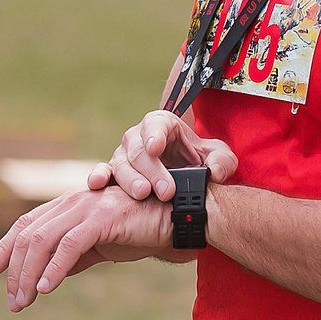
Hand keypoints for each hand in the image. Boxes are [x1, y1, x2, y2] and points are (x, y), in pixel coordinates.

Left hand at [0, 183, 177, 312]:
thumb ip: (72, 257)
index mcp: (69, 206)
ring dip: (27, 274)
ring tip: (23, 302)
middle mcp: (72, 202)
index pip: (25, 225)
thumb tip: (45, 277)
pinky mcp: (102, 218)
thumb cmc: (140, 230)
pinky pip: (69, 245)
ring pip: (42, 241)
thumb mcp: (99, 246)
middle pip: (27, 234)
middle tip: (11, 302)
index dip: (2, 247)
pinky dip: (53, 268)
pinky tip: (45, 288)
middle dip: (12, 269)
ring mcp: (86, 207)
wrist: (176, 218)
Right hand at [94, 110, 238, 202]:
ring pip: (120, 164)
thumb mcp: (219, 159)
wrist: (184, 178)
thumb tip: (215, 173)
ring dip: (131, 180)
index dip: (154, 135)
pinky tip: (97, 185)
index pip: (156, 125)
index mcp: (162, 124)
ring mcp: (123, 155)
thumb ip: (223, 162)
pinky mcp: (113, 173)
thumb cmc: (199, 161)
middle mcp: (138, 137)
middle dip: (152, 170)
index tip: (156, 148)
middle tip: (166, 191)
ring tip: (143, 194)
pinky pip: (102, 172)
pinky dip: (98, 177)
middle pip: (139, 150)